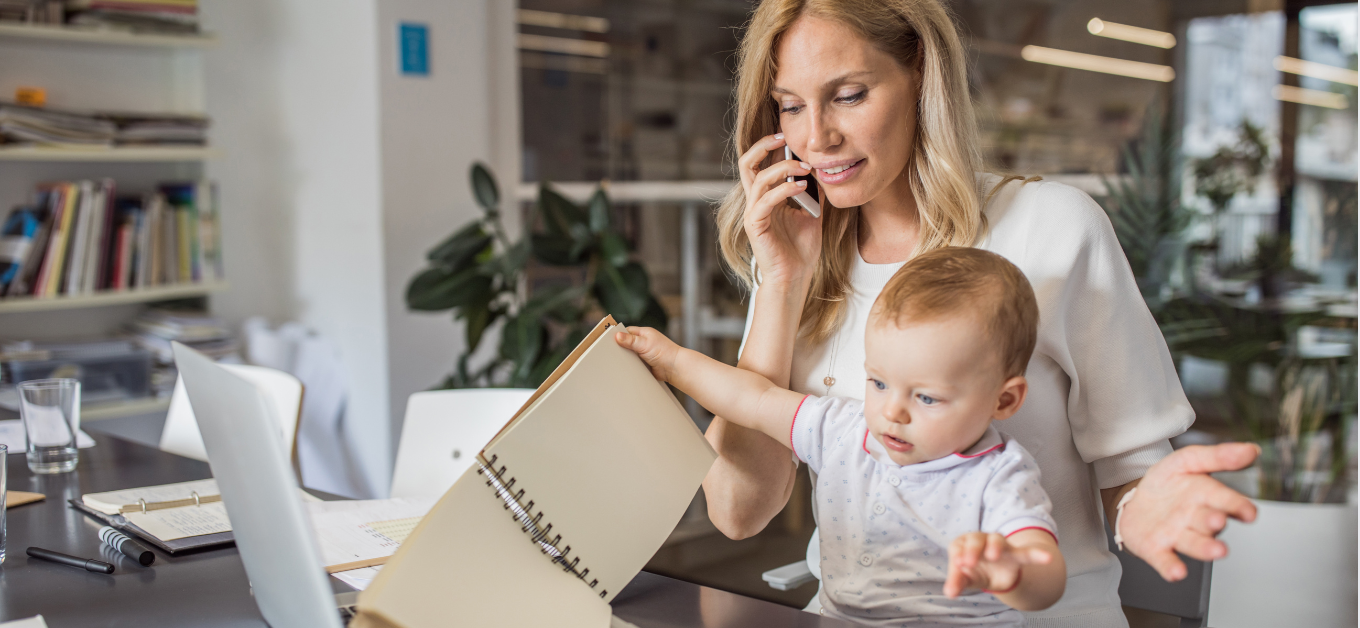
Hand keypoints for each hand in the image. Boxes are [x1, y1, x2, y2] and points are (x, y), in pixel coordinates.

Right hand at [614, 327, 679, 381]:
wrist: (674, 368)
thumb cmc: (664, 352)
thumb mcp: (645, 344)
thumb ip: (631, 340)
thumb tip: (617, 335)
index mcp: (644, 333)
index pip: (626, 331)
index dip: (618, 334)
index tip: (607, 339)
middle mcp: (643, 342)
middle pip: (626, 343)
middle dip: (619, 347)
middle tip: (609, 351)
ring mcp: (643, 353)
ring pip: (628, 354)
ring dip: (624, 357)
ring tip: (614, 360)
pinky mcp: (643, 364)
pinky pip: (632, 363)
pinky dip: (628, 365)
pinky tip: (622, 367)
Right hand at [737, 134, 822, 288]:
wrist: (795, 278)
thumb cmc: (801, 250)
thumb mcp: (812, 214)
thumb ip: (813, 193)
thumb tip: (822, 172)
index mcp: (766, 197)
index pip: (761, 164)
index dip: (771, 147)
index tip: (790, 136)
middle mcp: (756, 202)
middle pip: (746, 163)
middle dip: (763, 146)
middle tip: (783, 137)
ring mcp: (753, 213)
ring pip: (758, 178)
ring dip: (783, 168)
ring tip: (805, 167)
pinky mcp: (755, 225)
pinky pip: (766, 200)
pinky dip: (784, 190)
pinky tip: (801, 187)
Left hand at [944, 532, 1052, 597]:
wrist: (995, 574)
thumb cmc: (975, 571)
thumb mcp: (966, 578)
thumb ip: (957, 582)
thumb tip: (950, 593)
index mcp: (964, 543)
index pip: (958, 546)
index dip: (958, 554)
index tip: (958, 564)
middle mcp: (981, 540)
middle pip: (976, 539)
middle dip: (972, 549)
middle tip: (968, 562)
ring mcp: (999, 545)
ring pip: (997, 540)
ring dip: (994, 546)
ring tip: (992, 556)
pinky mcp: (1016, 555)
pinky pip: (1027, 553)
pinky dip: (1037, 555)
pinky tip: (1047, 558)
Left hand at [1118, 443, 1259, 580]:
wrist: (1136, 499)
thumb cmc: (1168, 483)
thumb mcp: (1186, 461)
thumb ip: (1217, 456)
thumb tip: (1252, 450)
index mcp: (1206, 496)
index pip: (1225, 501)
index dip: (1237, 506)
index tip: (1249, 512)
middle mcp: (1195, 519)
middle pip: (1208, 523)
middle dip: (1213, 522)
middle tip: (1217, 520)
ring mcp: (1177, 535)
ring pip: (1193, 544)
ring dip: (1204, 548)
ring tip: (1216, 550)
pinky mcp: (1157, 549)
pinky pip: (1165, 560)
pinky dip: (1171, 567)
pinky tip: (1177, 572)